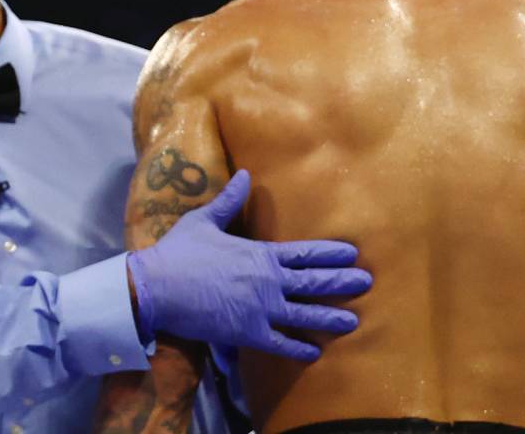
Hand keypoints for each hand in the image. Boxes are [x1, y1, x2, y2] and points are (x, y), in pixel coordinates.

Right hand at [126, 169, 371, 360]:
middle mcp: (268, 281)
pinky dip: (300, 348)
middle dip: (343, 282)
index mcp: (260, 254)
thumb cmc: (179, 251)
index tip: (353, 254)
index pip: (305, 253)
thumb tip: (244, 175)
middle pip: (314, 282)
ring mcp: (261, 308)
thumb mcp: (204, 220)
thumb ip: (229, 201)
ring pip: (306, 315)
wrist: (157, 287)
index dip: (331, 253)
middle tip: (366, 283)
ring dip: (331, 318)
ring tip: (353, 322)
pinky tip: (315, 351)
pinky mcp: (248, 332)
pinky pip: (282, 343)